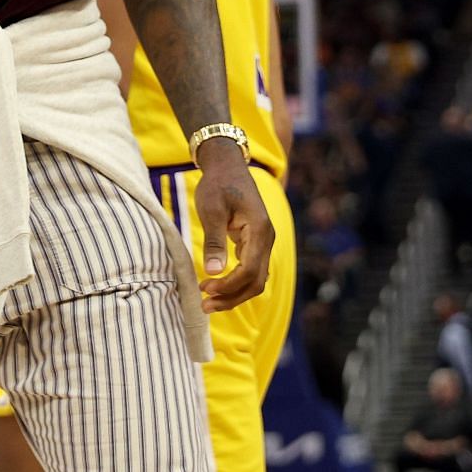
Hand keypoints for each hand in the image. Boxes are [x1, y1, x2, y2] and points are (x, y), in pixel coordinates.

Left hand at [193, 140, 274, 314]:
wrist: (227, 166)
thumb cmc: (217, 184)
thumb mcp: (211, 209)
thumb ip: (214, 240)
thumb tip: (213, 272)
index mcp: (260, 230)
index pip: (249, 270)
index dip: (228, 285)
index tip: (204, 288)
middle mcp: (267, 239)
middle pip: (256, 281)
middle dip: (231, 297)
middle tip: (204, 305)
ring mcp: (263, 242)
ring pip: (255, 279)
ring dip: (234, 293)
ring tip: (208, 301)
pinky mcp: (254, 243)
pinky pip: (250, 270)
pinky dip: (235, 282)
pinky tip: (216, 287)